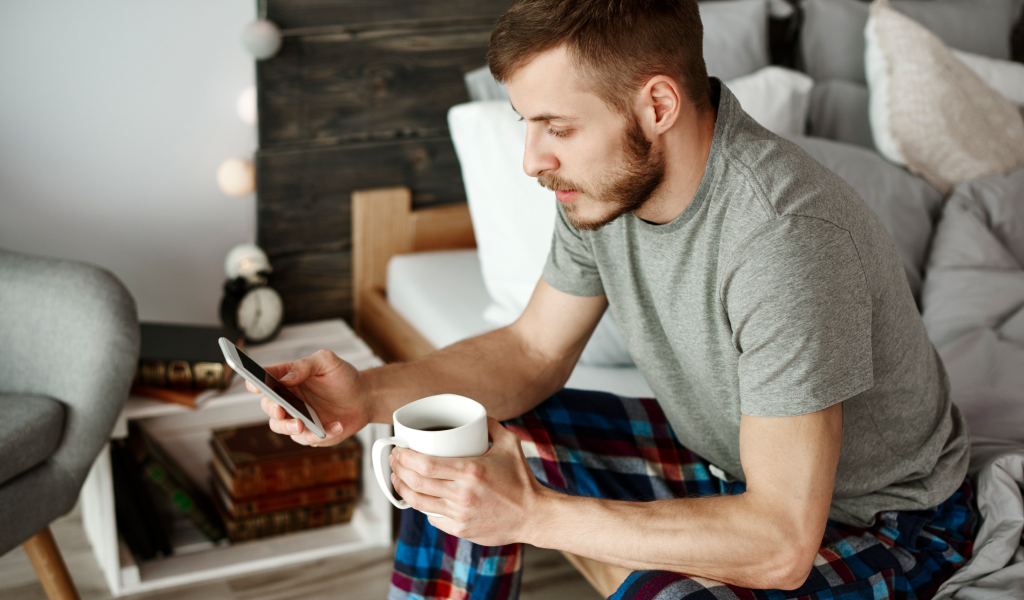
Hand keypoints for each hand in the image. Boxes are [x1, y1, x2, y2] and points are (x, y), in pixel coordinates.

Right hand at [246, 349, 370, 446]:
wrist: (364, 397)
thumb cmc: (343, 377)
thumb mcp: (327, 362)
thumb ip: (305, 365)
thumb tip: (286, 379)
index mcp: (288, 378)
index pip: (265, 379)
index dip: (255, 382)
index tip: (254, 386)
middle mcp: (288, 399)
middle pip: (269, 406)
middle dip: (272, 409)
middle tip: (281, 410)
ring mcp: (297, 417)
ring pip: (281, 427)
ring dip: (289, 427)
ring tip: (302, 424)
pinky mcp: (311, 433)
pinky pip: (309, 438)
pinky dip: (323, 433)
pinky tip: (337, 424)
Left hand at [389, 418, 547, 545]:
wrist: (533, 515)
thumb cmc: (521, 479)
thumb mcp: (510, 444)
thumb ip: (491, 424)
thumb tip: (476, 414)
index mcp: (471, 471)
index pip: (425, 464)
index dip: (405, 457)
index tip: (399, 450)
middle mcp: (462, 495)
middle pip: (416, 482)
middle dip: (398, 470)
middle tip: (395, 461)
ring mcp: (460, 515)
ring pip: (418, 502)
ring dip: (403, 489)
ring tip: (398, 478)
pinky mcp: (461, 530)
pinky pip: (432, 517)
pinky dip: (422, 506)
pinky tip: (420, 496)